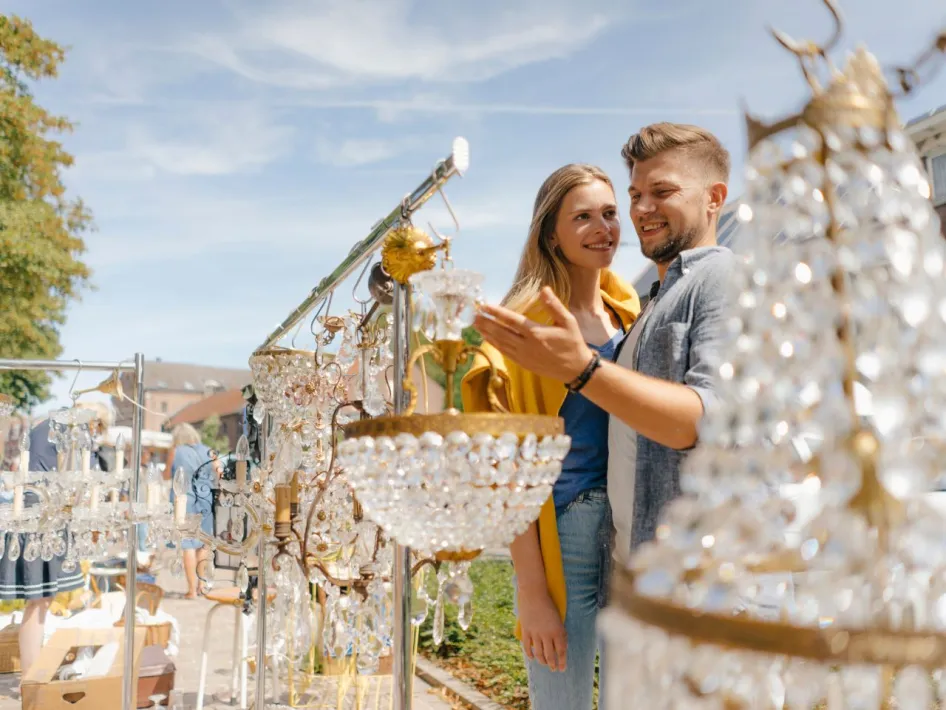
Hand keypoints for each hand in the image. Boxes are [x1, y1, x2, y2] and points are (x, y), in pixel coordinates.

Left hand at [474, 287, 593, 383]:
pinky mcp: (523, 364)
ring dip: (487, 334)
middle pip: (501, 332)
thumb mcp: (568, 321)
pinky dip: (494, 345)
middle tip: (473, 315)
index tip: (485, 306)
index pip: (512, 320)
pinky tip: (488, 338)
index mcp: (537, 333)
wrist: (576, 369)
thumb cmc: (573, 343)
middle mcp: (527, 345)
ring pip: (500, 343)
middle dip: (486, 323)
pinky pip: (505, 353)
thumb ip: (554, 306)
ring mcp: (523, 356)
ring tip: (476, 325)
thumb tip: (544, 289)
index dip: (497, 313)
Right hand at [518, 586, 567, 670]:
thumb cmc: (549, 603)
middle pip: (550, 655)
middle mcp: (547, 634)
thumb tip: (560, 646)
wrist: (534, 593)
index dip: (562, 662)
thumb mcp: (559, 619)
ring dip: (542, 661)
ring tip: (545, 664)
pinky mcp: (526, 630)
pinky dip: (530, 654)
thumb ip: (559, 632)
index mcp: (558, 631)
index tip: (562, 668)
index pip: (562, 651)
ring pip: (539, 653)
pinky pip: (528, 646)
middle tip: (554, 669)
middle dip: (553, 664)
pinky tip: (533, 657)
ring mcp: (535, 633)